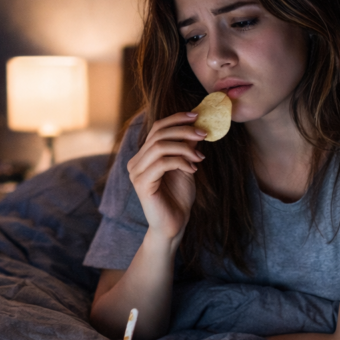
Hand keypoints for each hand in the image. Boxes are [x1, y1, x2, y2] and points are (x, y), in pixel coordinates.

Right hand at [126, 112, 206, 242]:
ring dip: (184, 148)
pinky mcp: (142, 184)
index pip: (157, 128)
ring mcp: (136, 173)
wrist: (174, 224)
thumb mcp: (186, 166)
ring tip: (200, 157)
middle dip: (184, 131)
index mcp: (144, 156)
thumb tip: (197, 125)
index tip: (197, 115)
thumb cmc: (178, 197)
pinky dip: (181, 162)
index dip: (176, 119)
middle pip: (158, 134)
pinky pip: (162, 163)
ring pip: (160, 147)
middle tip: (203, 134)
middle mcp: (136, 162)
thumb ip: (187, 147)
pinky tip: (193, 169)